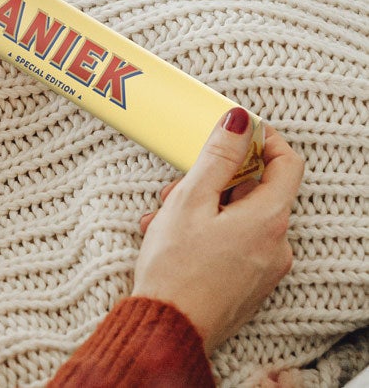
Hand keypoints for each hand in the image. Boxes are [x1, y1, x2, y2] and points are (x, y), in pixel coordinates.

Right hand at [132, 110, 303, 355]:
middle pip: (256, 189)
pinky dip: (205, 230)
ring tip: (163, 215)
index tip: (233, 132)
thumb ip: (218, 156)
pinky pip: (233, 240)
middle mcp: (276, 244)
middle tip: (179, 184)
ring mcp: (264, 266)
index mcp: (268, 219)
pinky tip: (169, 235)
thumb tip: (239, 121)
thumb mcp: (190, 199)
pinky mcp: (247, 282)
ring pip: (239, 215)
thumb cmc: (176, 267)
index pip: (286, 162)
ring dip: (202, 205)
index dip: (262, 139)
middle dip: (215, 178)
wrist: (167, 329)